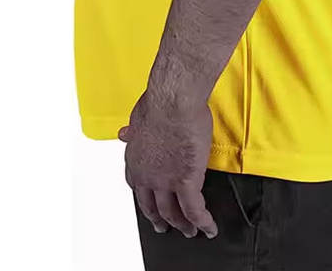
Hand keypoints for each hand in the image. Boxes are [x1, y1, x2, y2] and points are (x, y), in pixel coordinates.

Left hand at [118, 89, 218, 238]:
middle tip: (163, 227)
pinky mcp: (186, 182)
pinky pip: (195, 210)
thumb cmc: (159, 102)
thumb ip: (133, 131)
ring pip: (173, 213)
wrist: (173, 100)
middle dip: (158, 219)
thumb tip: (123, 134)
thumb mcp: (137, 117)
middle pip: (151, 206)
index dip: (144, 197)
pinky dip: (203, 222)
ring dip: (182, 225)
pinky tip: (209, 228)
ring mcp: (165, 181)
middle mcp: (146, 175)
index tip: (149, 202)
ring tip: (189, 232)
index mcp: (134, 159)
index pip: (137, 187)